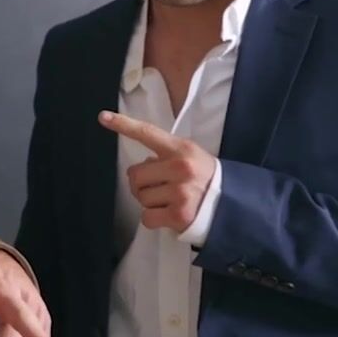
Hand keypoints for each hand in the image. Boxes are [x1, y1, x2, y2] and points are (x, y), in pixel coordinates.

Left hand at [99, 111, 215, 232]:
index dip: (124, 125)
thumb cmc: (207, 179)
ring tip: (169, 200)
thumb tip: (142, 167)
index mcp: (181, 149)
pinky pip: (147, 217)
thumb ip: (166, 157)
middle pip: (135, 175)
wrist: (233, 204)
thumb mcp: (192, 157)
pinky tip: (168, 214)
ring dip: (149, 201)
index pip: (148, 133)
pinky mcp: (178, 214)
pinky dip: (153, 218)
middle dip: (141, 183)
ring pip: (140, 197)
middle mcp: (180, 168)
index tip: (103, 117)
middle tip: (158, 187)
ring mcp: (179, 192)